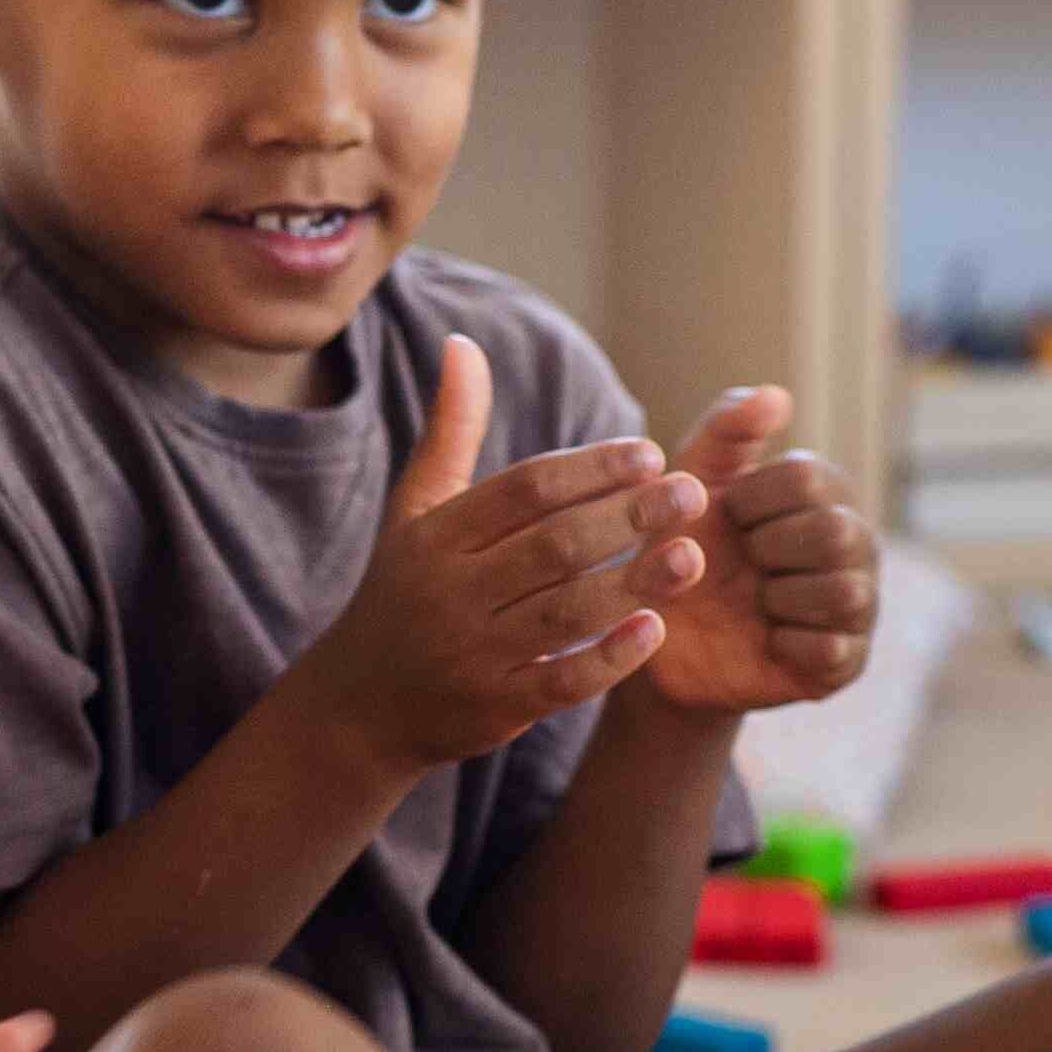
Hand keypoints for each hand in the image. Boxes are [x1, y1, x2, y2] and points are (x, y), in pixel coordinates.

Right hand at [297, 334, 710, 778]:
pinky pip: (562, 681)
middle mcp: (450, 591)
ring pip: (566, 612)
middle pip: (554, 546)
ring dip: (634, 582)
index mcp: (436, 536)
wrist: (360, 706)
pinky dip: (610, 657)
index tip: (649, 454)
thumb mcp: (416, 510)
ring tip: (691, 555)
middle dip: (628, 517)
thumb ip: (451, 430)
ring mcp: (472, 653)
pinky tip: (655, 629)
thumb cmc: (404, 590)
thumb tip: (462, 344)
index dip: (591, 468)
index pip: (524, 490)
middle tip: (691, 493)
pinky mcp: (495, 707)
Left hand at [637, 387, 878, 713]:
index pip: (808, 478)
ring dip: (780, 598)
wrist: (661, 638)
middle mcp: (855, 540)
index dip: (750, 503)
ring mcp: (859, 602)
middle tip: (742, 563)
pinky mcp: (846, 661)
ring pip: (844, 591)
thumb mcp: (689, 482)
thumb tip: (777, 395)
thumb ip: (726, 430)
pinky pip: (832, 650)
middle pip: (836, 533)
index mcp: (824, 490)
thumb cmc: (679, 546)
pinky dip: (787, 644)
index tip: (725, 519)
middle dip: (770, 550)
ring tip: (753, 601)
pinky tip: (763, 638)